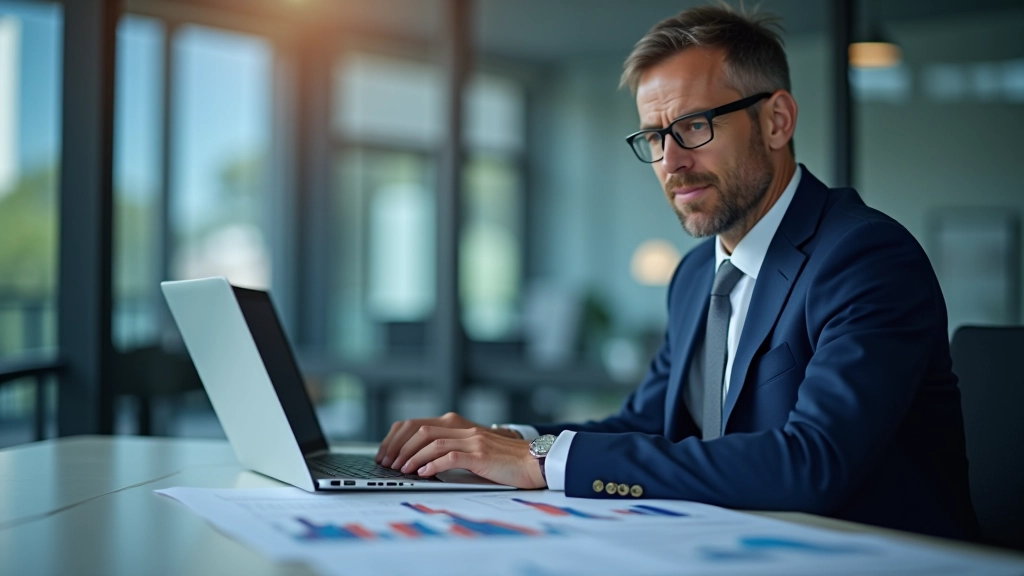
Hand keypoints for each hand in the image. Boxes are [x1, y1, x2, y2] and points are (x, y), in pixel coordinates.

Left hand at [375, 412, 521, 469]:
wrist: (533, 461)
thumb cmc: (503, 460)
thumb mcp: (473, 450)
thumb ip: (451, 449)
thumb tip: (420, 462)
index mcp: (458, 425)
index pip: (418, 424)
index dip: (397, 438)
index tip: (385, 453)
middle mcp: (463, 429)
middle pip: (420, 431)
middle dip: (399, 447)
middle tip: (388, 463)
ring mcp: (472, 440)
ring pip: (432, 442)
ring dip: (412, 457)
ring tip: (402, 469)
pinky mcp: (480, 455)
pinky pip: (450, 456)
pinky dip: (432, 465)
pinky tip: (422, 474)